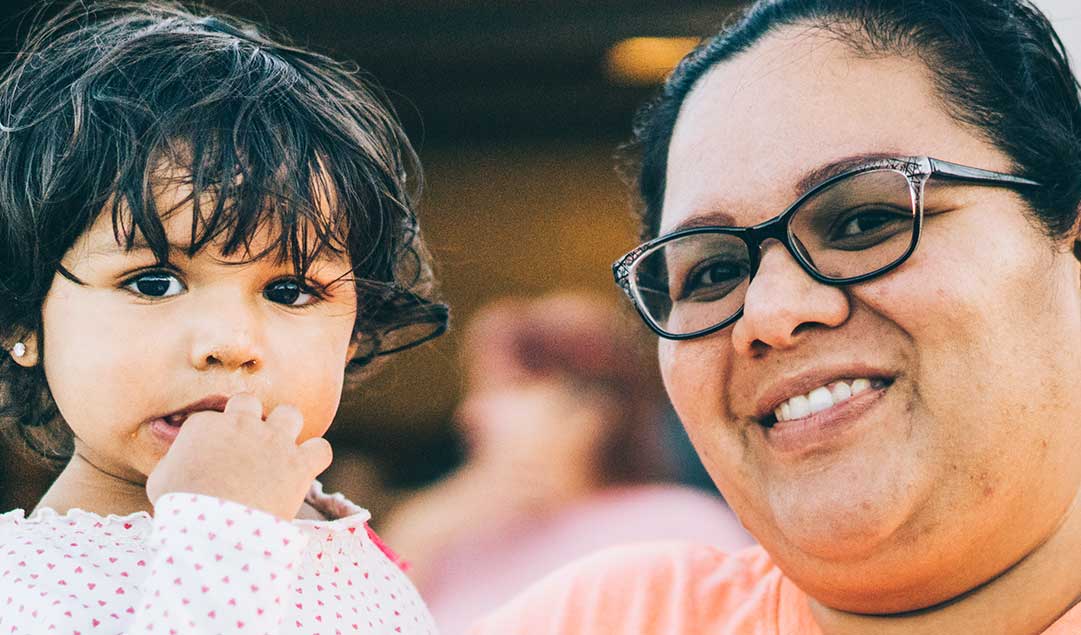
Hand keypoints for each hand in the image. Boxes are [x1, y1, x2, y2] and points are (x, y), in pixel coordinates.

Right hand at [145, 394, 331, 519]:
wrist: (215, 532)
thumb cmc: (181, 511)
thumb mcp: (160, 482)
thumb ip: (171, 462)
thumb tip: (178, 459)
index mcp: (205, 425)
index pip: (210, 418)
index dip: (213, 436)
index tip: (213, 455)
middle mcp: (242, 424)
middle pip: (248, 401)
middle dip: (248, 418)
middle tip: (246, 443)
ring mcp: (274, 441)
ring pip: (289, 413)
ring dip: (286, 428)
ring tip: (279, 449)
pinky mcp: (299, 463)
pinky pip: (320, 448)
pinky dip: (315, 457)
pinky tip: (305, 468)